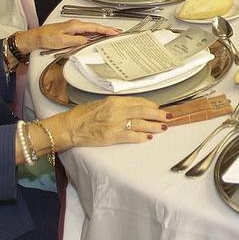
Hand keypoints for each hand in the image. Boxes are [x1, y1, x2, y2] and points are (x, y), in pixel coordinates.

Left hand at [16, 20, 119, 52]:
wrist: (38, 37)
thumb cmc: (47, 37)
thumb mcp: (64, 41)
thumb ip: (78, 41)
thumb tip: (87, 41)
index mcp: (75, 26)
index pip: (95, 28)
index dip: (106, 30)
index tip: (115, 32)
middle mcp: (76, 25)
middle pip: (95, 27)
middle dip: (107, 30)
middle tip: (117, 33)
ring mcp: (74, 28)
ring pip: (92, 29)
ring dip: (102, 32)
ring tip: (111, 34)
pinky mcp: (72, 31)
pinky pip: (87, 32)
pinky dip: (95, 33)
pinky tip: (98, 36)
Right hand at [48, 96, 170, 148]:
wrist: (70, 126)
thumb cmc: (83, 115)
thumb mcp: (102, 104)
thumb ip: (118, 105)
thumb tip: (134, 107)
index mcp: (114, 101)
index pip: (138, 101)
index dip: (151, 105)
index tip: (158, 108)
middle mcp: (116, 111)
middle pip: (143, 111)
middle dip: (158, 114)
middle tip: (168, 117)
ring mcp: (115, 124)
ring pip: (140, 124)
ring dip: (153, 126)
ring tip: (163, 128)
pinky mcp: (111, 136)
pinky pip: (131, 136)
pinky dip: (141, 137)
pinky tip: (148, 137)